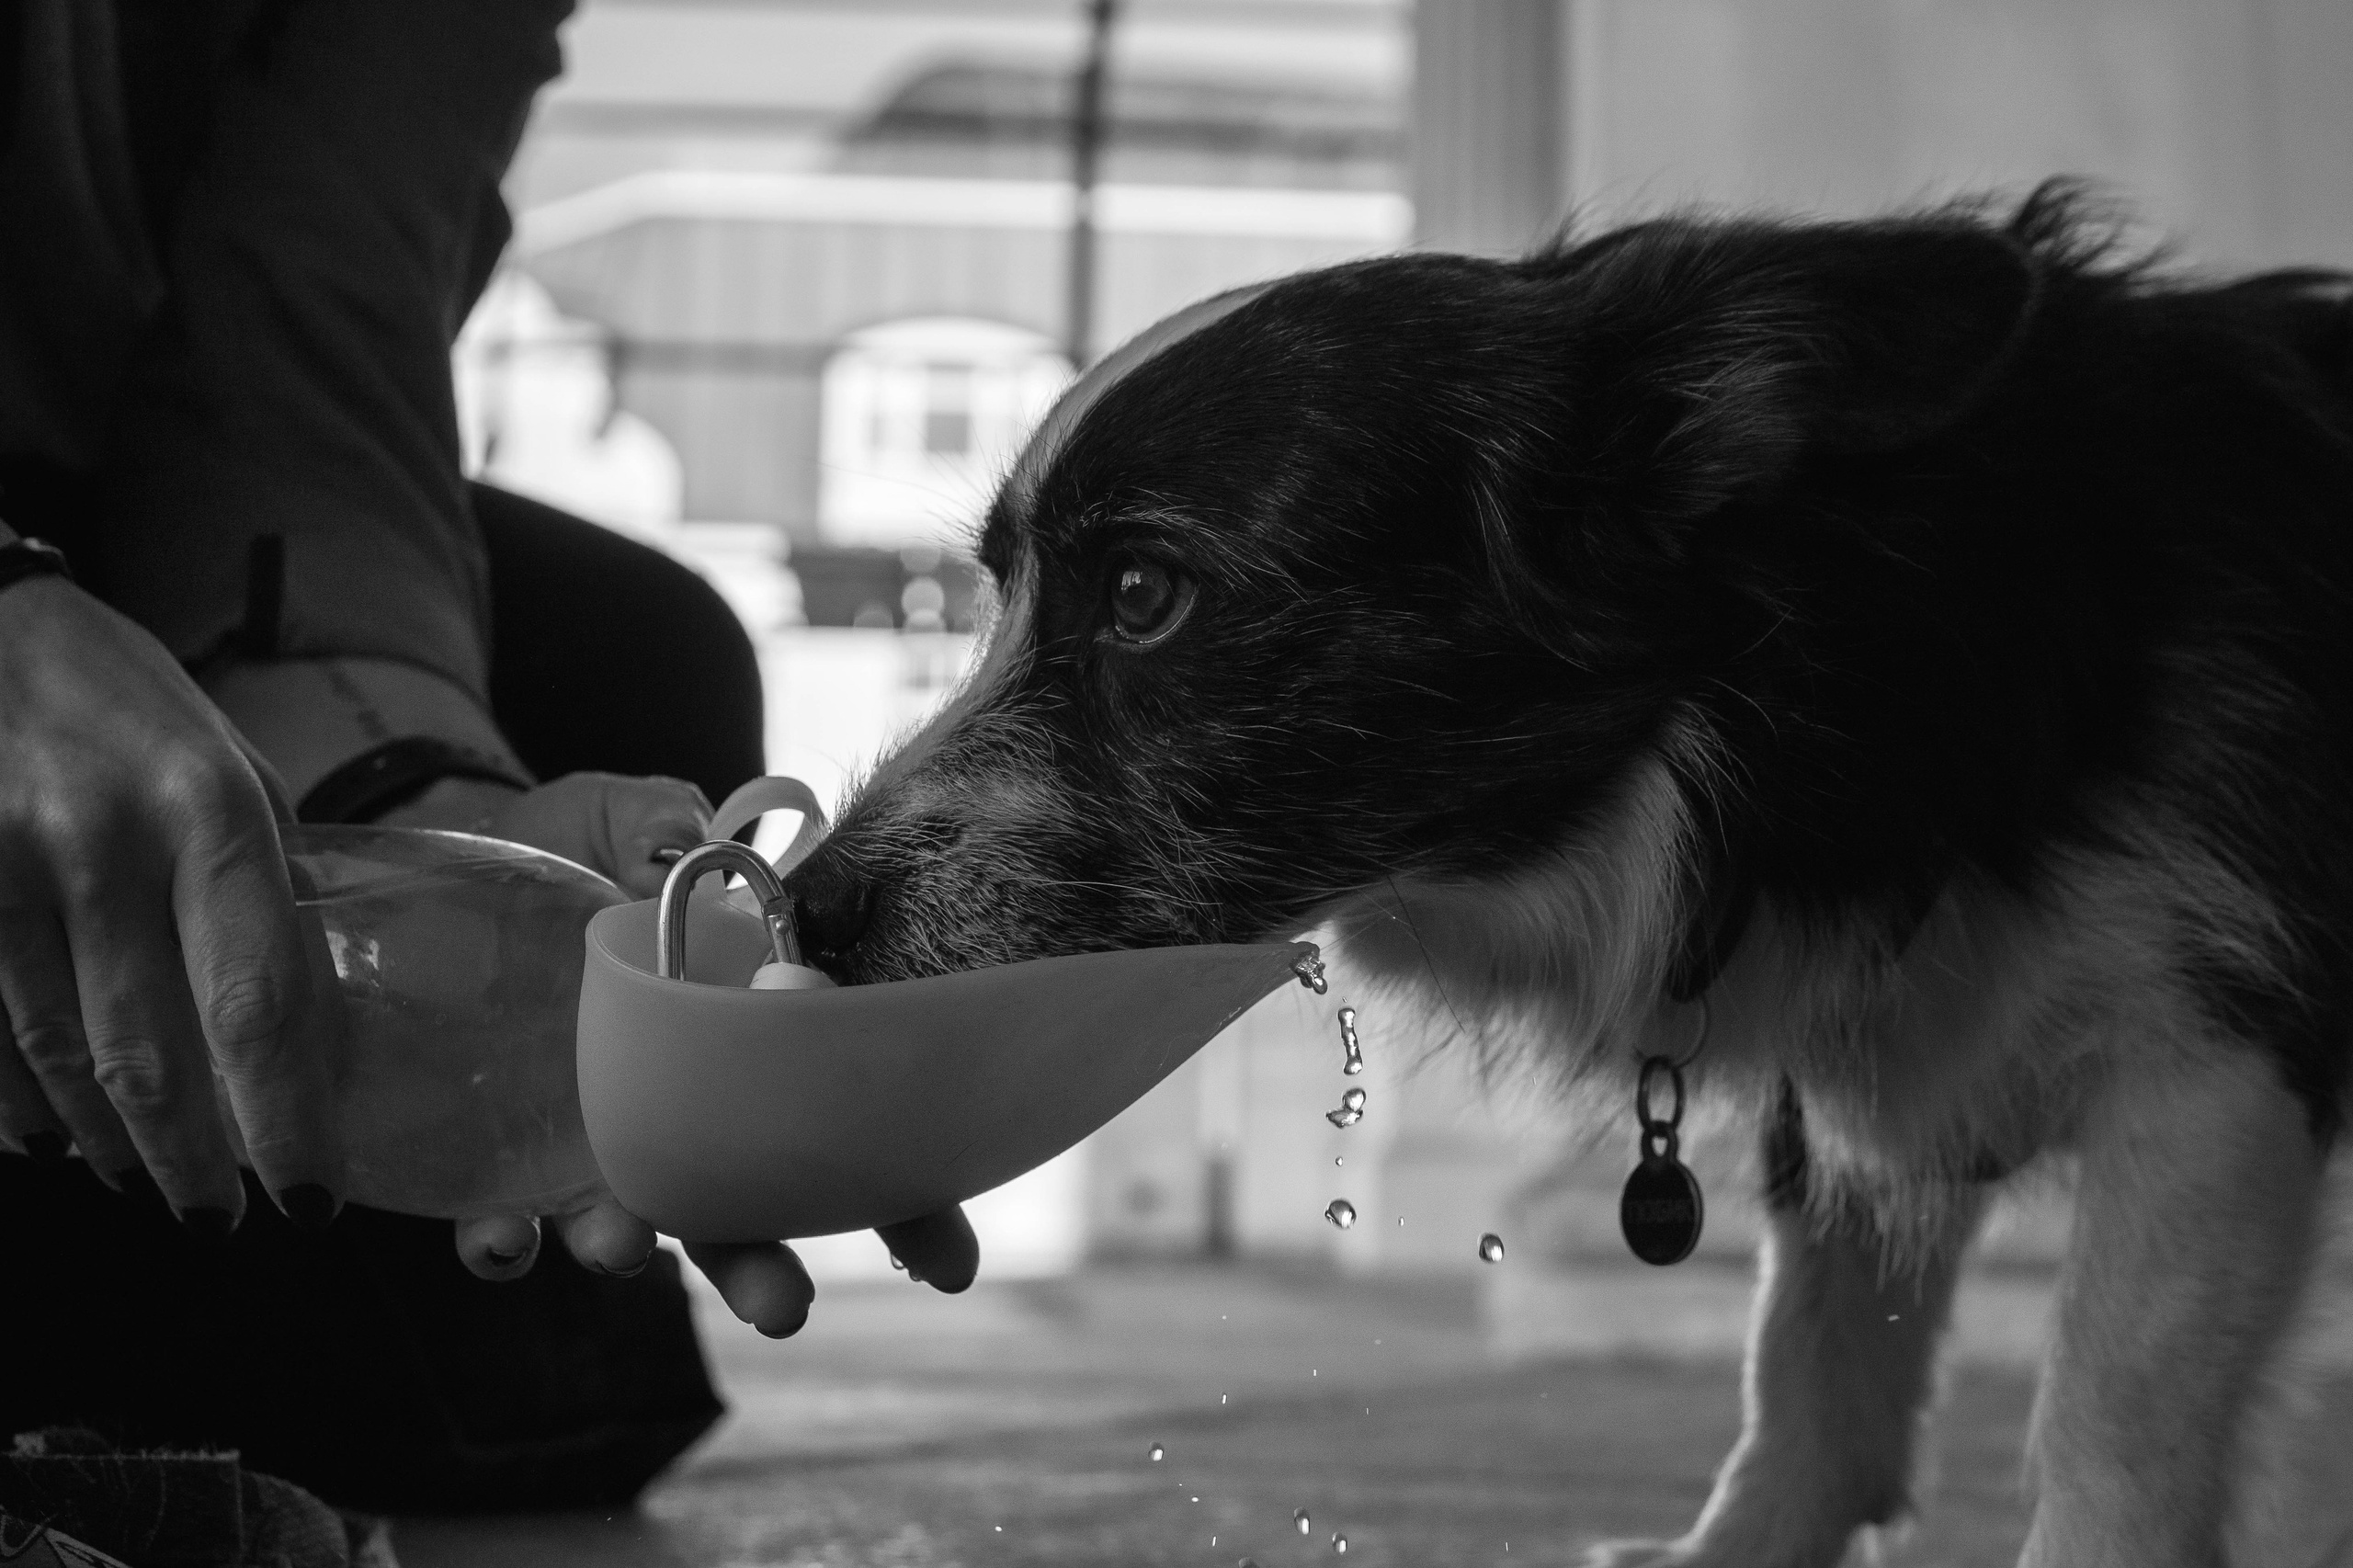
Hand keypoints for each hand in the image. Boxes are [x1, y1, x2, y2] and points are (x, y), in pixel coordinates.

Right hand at [0, 576, 334, 1232]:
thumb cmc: (118, 698)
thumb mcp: (219, 760)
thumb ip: (257, 873)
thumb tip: (305, 999)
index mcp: (207, 809)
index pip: (257, 998)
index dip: (283, 1115)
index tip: (307, 1195)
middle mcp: (101, 842)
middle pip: (146, 1052)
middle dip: (185, 1159)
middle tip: (213, 1216)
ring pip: (51, 1055)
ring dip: (98, 1137)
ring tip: (133, 1175)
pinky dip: (10, 1098)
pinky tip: (39, 1134)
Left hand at [385, 769, 983, 1329]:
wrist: (442, 867)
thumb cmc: (559, 842)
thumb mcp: (614, 815)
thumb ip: (659, 826)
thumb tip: (689, 847)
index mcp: (741, 1039)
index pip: (841, 1126)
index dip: (903, 1197)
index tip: (947, 1262)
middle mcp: (681, 1114)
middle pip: (744, 1213)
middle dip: (767, 1269)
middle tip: (787, 1307)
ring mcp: (591, 1150)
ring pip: (635, 1232)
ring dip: (636, 1255)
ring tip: (625, 1250)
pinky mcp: (496, 1170)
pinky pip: (506, 1231)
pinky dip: (508, 1248)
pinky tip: (506, 1243)